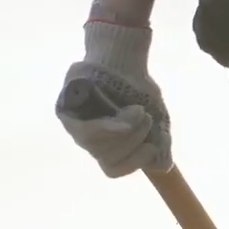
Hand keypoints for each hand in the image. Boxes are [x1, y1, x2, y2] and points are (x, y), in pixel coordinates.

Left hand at [56, 5, 172, 177]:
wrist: (124, 59)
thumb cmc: (139, 91)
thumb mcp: (157, 120)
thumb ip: (159, 144)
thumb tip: (161, 166)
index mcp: (108, 146)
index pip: (114, 169)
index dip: (134, 162)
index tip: (152, 147)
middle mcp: (89, 140)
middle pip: (107, 159)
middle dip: (134, 141)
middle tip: (147, 118)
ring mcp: (75, 126)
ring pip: (98, 148)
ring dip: (127, 132)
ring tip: (139, 110)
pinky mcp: (66, 111)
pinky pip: (86, 132)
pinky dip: (109, 128)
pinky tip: (124, 118)